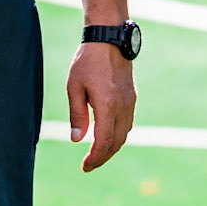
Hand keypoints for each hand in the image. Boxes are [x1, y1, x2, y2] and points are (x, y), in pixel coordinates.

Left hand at [67, 42, 135, 172]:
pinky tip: (107, 136)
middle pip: (116, 142)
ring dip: (111, 147)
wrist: (109, 39)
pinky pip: (127, 123)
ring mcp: (130, 102)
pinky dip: (118, 135)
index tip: (85, 166)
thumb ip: (77, 115)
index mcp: (108, 105)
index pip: (104, 141)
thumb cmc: (87, 61)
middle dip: (103, 156)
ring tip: (96, 154)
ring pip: (124, 134)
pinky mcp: (132, 97)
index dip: (95, 157)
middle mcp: (123, 106)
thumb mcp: (74, 87)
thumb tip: (76, 140)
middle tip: (88, 165)